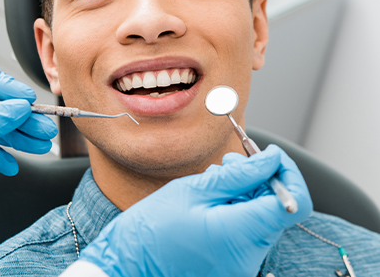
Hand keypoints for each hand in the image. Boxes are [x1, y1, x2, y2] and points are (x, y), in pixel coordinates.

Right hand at [79, 145, 311, 276]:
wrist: (126, 266)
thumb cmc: (150, 230)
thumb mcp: (191, 190)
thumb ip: (238, 175)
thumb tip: (271, 160)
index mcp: (240, 235)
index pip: (294, 203)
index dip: (286, 173)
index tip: (268, 156)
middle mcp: (249, 257)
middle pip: (277, 209)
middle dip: (259, 180)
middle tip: (229, 164)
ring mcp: (242, 266)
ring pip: (261, 219)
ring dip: (245, 195)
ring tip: (211, 184)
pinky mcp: (232, 268)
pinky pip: (247, 234)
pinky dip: (235, 212)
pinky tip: (209, 203)